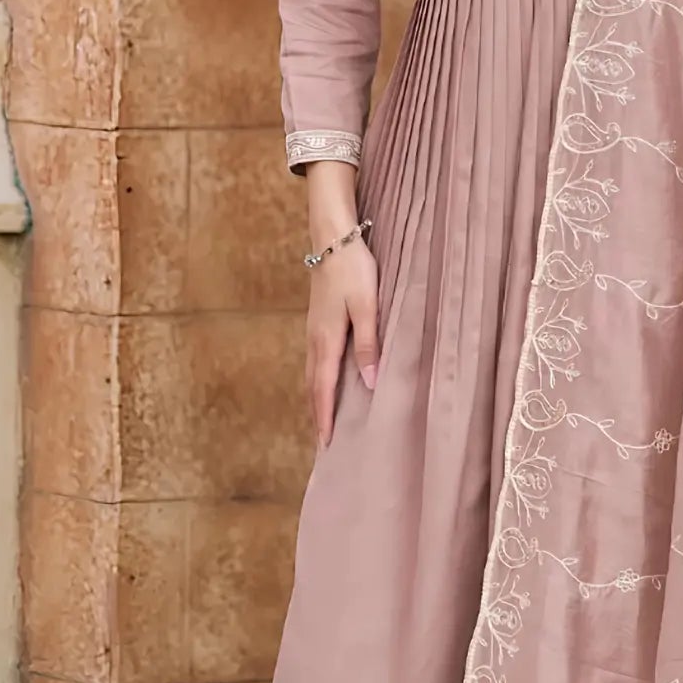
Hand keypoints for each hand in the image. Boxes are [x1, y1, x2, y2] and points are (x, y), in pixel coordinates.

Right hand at [305, 240, 378, 447]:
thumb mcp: (367, 307)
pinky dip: (319, 380)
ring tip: (324, 421)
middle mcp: (315, 340)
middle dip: (318, 415)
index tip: (326, 443)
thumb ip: (369, 344)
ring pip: (313, 374)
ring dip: (317, 399)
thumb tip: (370, 381)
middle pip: (313, 386)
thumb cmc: (353, 270)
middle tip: (323, 442)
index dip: (325, 417)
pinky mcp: (317, 322)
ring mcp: (313, 331)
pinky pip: (316, 361)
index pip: (324, 389)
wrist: (332, 239)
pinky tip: (327, 383)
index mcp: (327, 340)